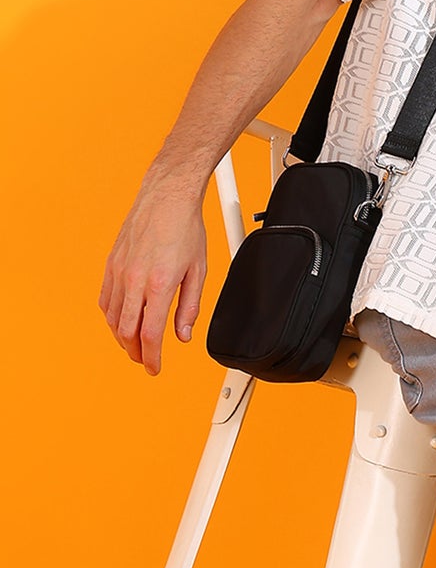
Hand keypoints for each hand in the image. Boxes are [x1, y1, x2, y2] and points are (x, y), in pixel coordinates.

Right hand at [99, 177, 207, 375]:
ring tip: (134, 345)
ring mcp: (119, 271)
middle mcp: (134, 280)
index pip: (150, 334)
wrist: (166, 198)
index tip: (154, 369)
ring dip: (121, 336)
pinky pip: (105, 299)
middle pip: (126, 331)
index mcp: (159, 285)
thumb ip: (189, 307)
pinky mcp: (111, 264)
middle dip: (135, 352)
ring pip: (112, 317)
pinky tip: (122, 321)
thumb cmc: (185, 231)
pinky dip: (112, 317)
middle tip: (145, 360)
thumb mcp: (199, 272)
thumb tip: (183, 336)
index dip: (152, 357)